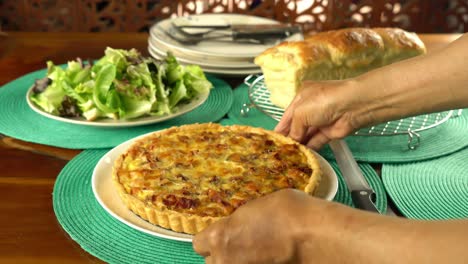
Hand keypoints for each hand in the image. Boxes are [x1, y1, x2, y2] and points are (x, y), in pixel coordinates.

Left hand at [192, 189, 343, 263]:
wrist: (312, 236)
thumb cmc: (287, 212)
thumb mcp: (256, 207)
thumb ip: (241, 220)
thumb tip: (242, 224)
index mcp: (219, 237)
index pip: (199, 243)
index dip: (212, 239)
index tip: (223, 235)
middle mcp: (224, 261)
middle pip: (212, 262)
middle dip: (223, 254)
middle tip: (242, 246)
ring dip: (236, 262)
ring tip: (254, 255)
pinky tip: (268, 259)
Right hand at [275, 80, 366, 149]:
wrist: (352, 106)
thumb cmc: (323, 101)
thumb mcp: (301, 112)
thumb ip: (294, 128)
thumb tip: (292, 141)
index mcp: (302, 97)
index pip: (287, 115)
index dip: (280, 128)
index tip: (272, 140)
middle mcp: (311, 108)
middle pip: (296, 126)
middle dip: (289, 137)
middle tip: (279, 151)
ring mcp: (321, 120)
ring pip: (306, 135)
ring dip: (299, 144)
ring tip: (287, 155)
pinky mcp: (330, 132)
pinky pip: (316, 141)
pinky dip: (310, 148)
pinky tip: (301, 155)